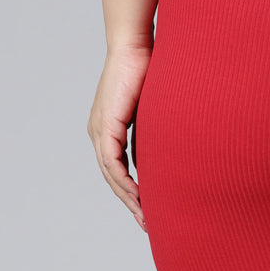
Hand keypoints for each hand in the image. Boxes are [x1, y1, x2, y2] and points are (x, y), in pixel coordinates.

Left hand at [87, 42, 152, 230]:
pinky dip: (124, 181)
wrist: (135, 47)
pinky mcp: (106, 126)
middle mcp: (98, 131)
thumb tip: (170, 149)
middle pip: (111, 177)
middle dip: (129, 202)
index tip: (147, 209)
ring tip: (144, 216)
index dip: (130, 191)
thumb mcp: (152, 109)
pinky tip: (137, 196)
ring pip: (110, 174)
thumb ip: (154, 130)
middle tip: (145, 223)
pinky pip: (112, 163)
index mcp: (107, 128)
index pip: (116, 168)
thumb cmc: (148, 70)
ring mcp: (99, 129)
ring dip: (127, 197)